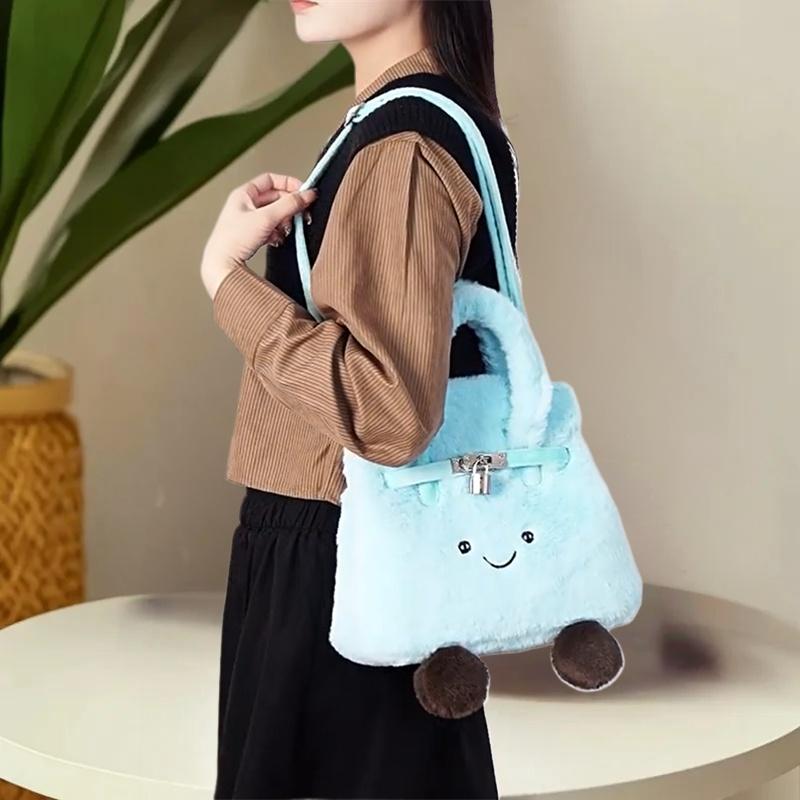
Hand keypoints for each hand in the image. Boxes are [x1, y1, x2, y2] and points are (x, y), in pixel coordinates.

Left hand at [201, 172, 316, 298]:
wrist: (222, 266)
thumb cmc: (233, 240)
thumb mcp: (266, 218)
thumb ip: (289, 205)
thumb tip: (307, 195)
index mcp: (244, 194)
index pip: (271, 180)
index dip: (288, 183)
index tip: (303, 192)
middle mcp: (245, 205)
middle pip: (275, 198)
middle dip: (289, 206)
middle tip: (301, 213)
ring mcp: (248, 221)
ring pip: (275, 214)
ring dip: (284, 222)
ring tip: (286, 229)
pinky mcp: (251, 236)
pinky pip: (271, 229)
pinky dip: (278, 233)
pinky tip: (277, 239)